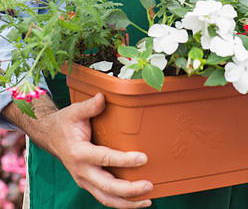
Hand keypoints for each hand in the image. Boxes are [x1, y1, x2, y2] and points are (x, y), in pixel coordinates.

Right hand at [49, 93, 153, 207]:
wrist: (49, 136)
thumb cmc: (64, 123)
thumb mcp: (75, 111)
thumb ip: (90, 106)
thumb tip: (103, 97)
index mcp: (79, 152)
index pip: (105, 158)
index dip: (125, 160)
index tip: (143, 158)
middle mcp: (81, 171)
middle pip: (106, 186)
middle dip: (129, 190)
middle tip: (149, 185)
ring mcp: (84, 180)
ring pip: (105, 198)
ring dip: (126, 202)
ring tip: (147, 200)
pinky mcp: (87, 183)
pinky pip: (103, 197)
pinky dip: (119, 202)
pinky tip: (135, 200)